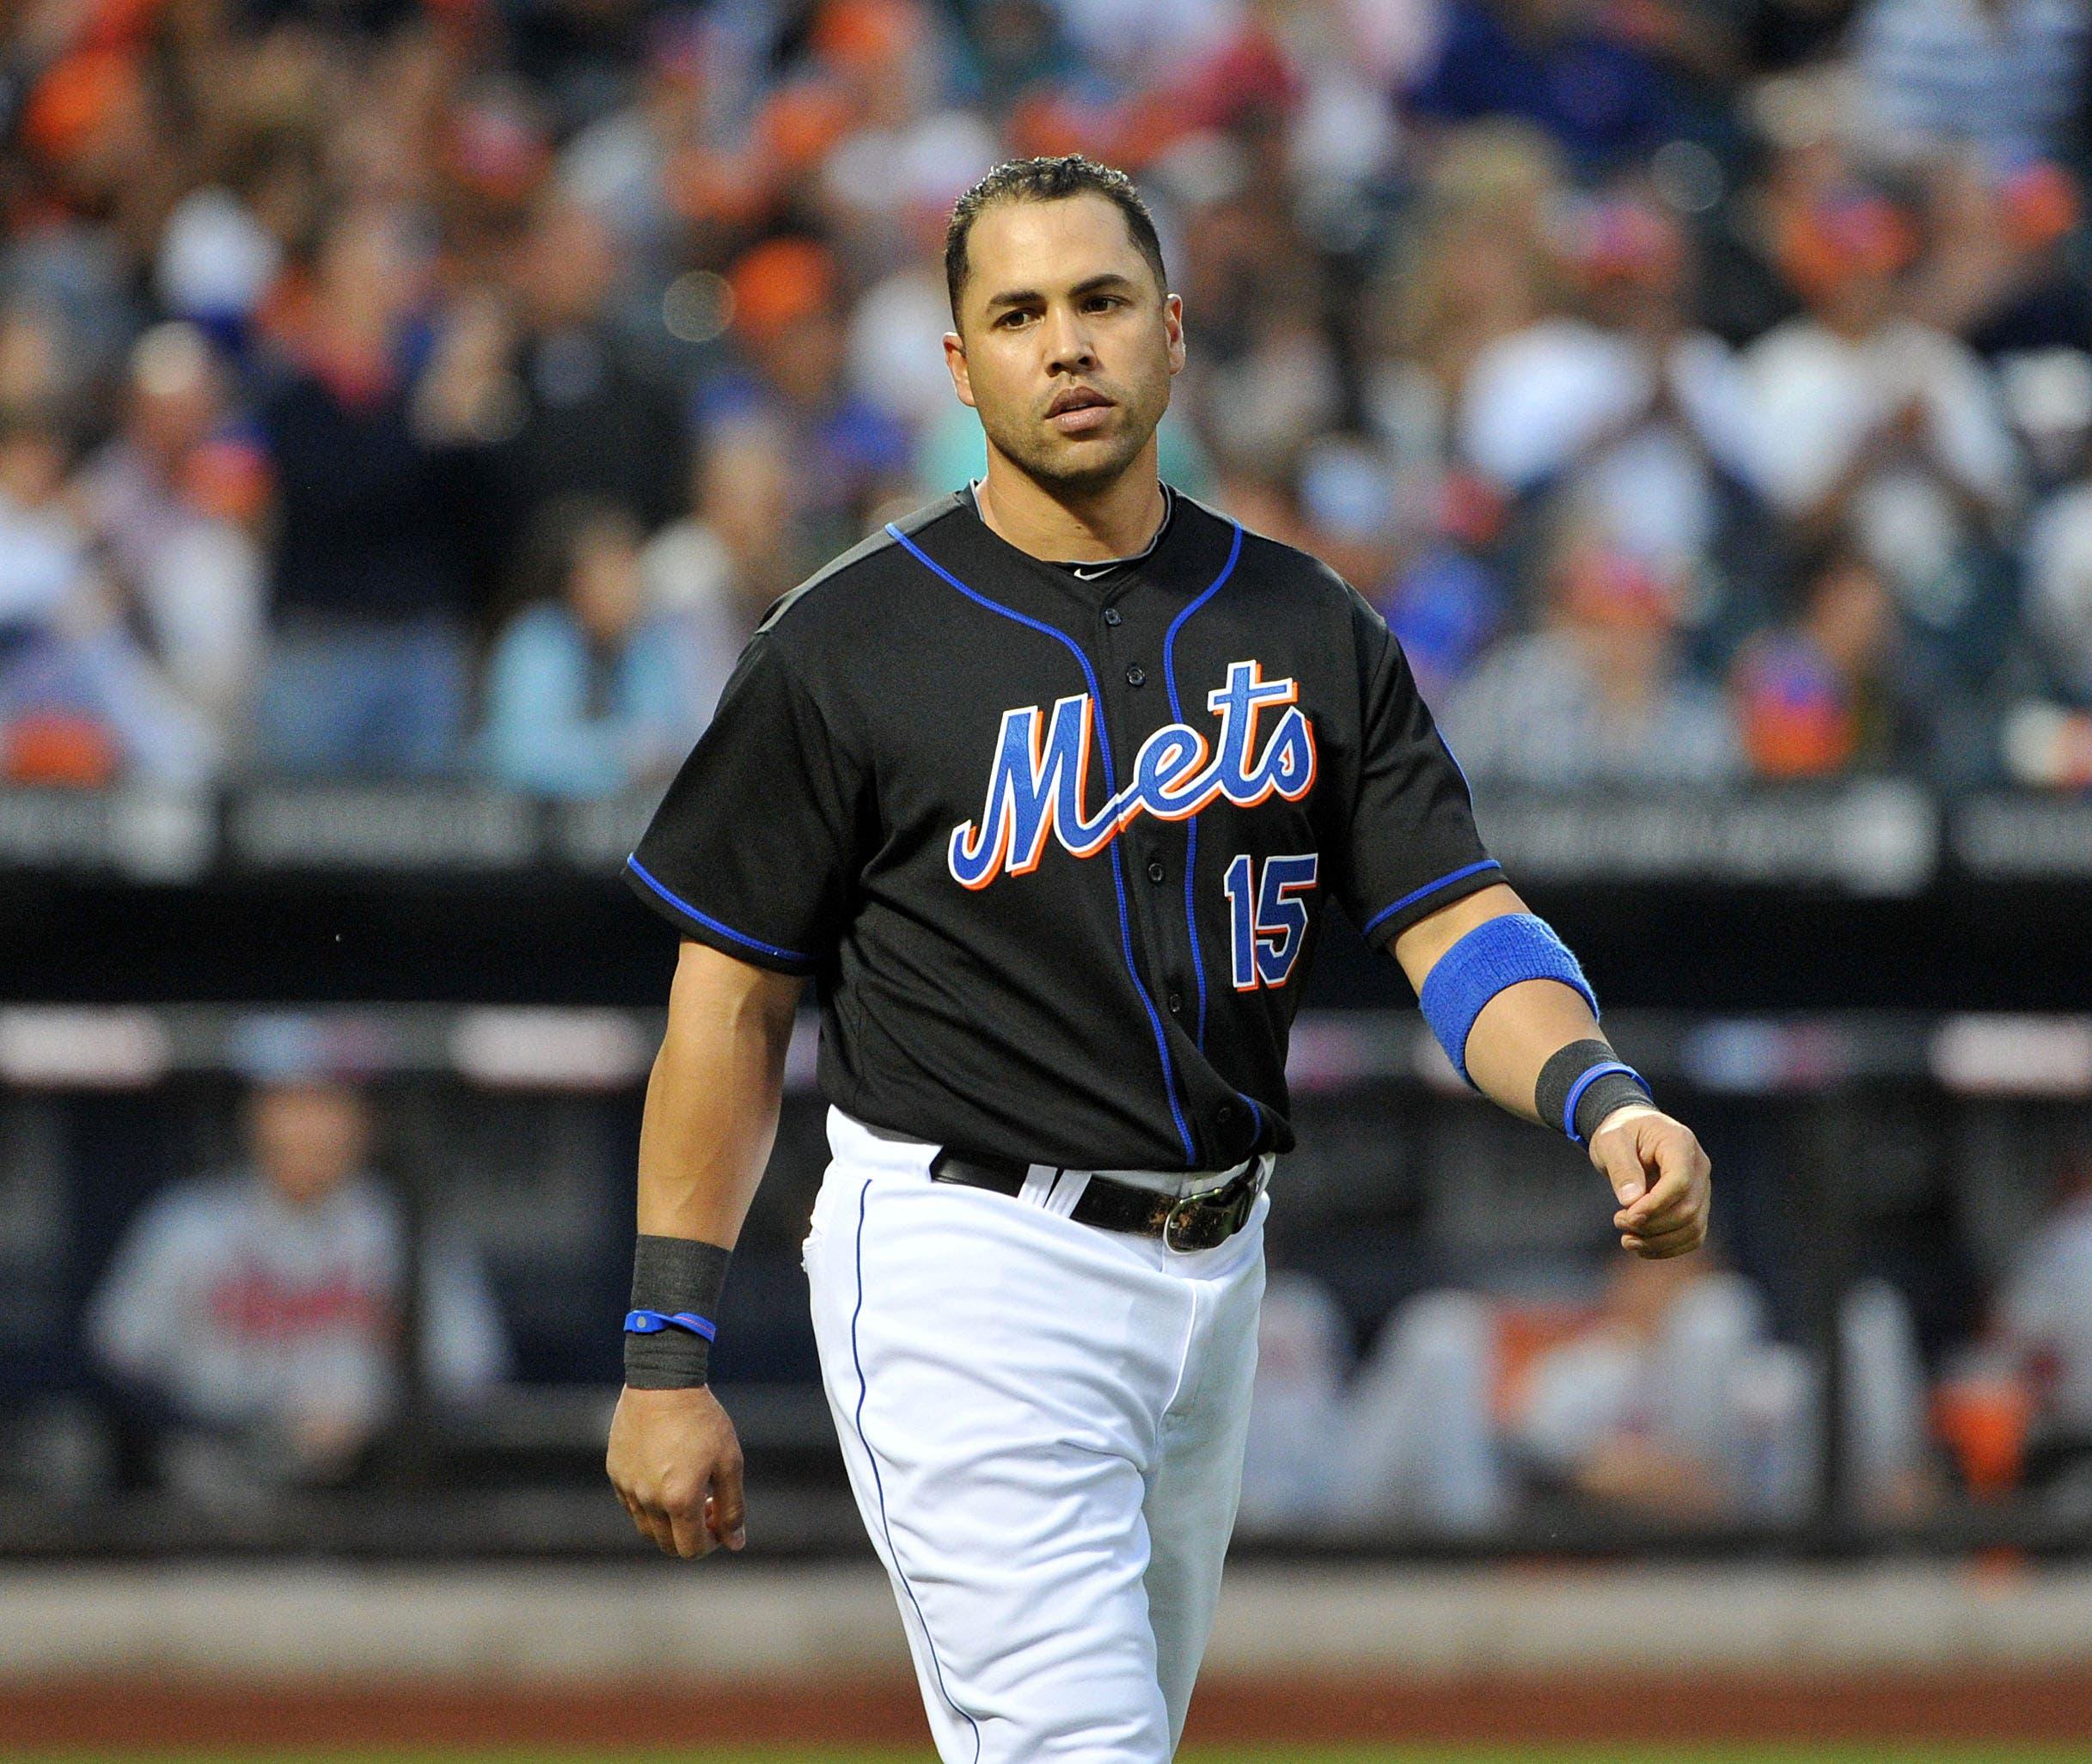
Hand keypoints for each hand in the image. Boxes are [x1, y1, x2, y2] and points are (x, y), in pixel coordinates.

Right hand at [606, 1384, 745, 1558]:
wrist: (663, 1382)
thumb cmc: (702, 1420)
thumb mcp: (729, 1462)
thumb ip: (733, 1508)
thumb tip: (736, 1543)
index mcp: (679, 1500)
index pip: (692, 1549)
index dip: (712, 1542)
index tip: (721, 1520)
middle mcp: (648, 1501)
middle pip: (668, 1544)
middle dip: (691, 1535)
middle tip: (707, 1506)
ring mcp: (628, 1488)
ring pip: (647, 1527)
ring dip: (669, 1521)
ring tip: (686, 1489)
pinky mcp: (616, 1473)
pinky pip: (631, 1504)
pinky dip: (650, 1503)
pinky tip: (666, 1474)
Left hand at [1589, 1106, 1710, 1258]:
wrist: (1632, 1133)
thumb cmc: (1621, 1133)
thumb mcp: (1610, 1141)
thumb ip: (1621, 1168)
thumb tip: (1631, 1201)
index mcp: (1680, 1143)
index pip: (1680, 1182)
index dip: (1655, 1205)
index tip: (1627, 1216)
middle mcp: (1698, 1166)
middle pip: (1688, 1209)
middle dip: (1652, 1225)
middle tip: (1619, 1221)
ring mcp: (1702, 1187)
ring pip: (1693, 1227)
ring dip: (1659, 1242)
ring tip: (1627, 1240)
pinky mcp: (1697, 1205)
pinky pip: (1693, 1235)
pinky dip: (1669, 1247)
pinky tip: (1642, 1247)